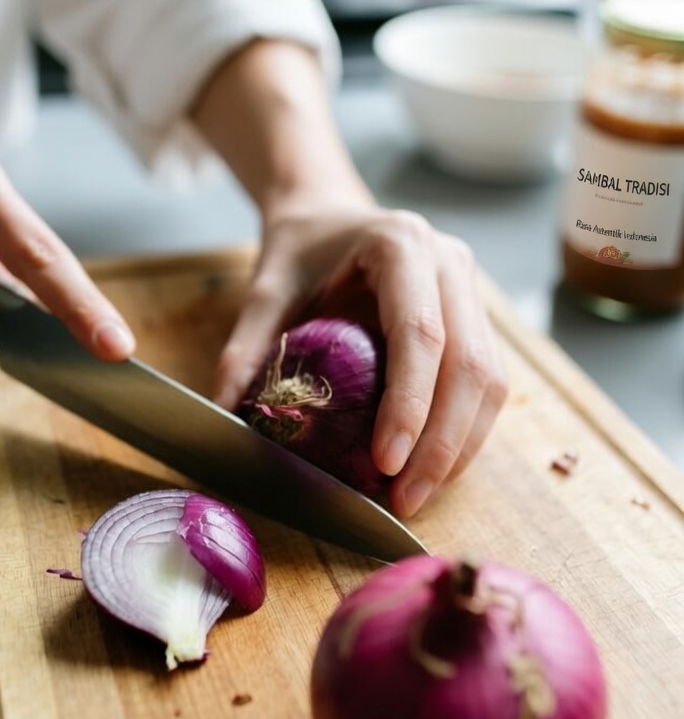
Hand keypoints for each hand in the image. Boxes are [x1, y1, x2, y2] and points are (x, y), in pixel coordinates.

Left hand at [214, 205, 507, 519]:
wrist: (327, 218)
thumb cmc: (300, 253)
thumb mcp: (264, 291)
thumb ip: (247, 349)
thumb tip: (229, 417)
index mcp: (402, 245)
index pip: (421, 334)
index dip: (410, 405)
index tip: (386, 464)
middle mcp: (450, 263)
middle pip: (470, 366)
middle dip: (441, 444)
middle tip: (404, 499)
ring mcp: (472, 291)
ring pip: (490, 382)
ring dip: (459, 448)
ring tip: (417, 496)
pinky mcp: (478, 320)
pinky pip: (488, 386)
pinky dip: (464, 434)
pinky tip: (431, 470)